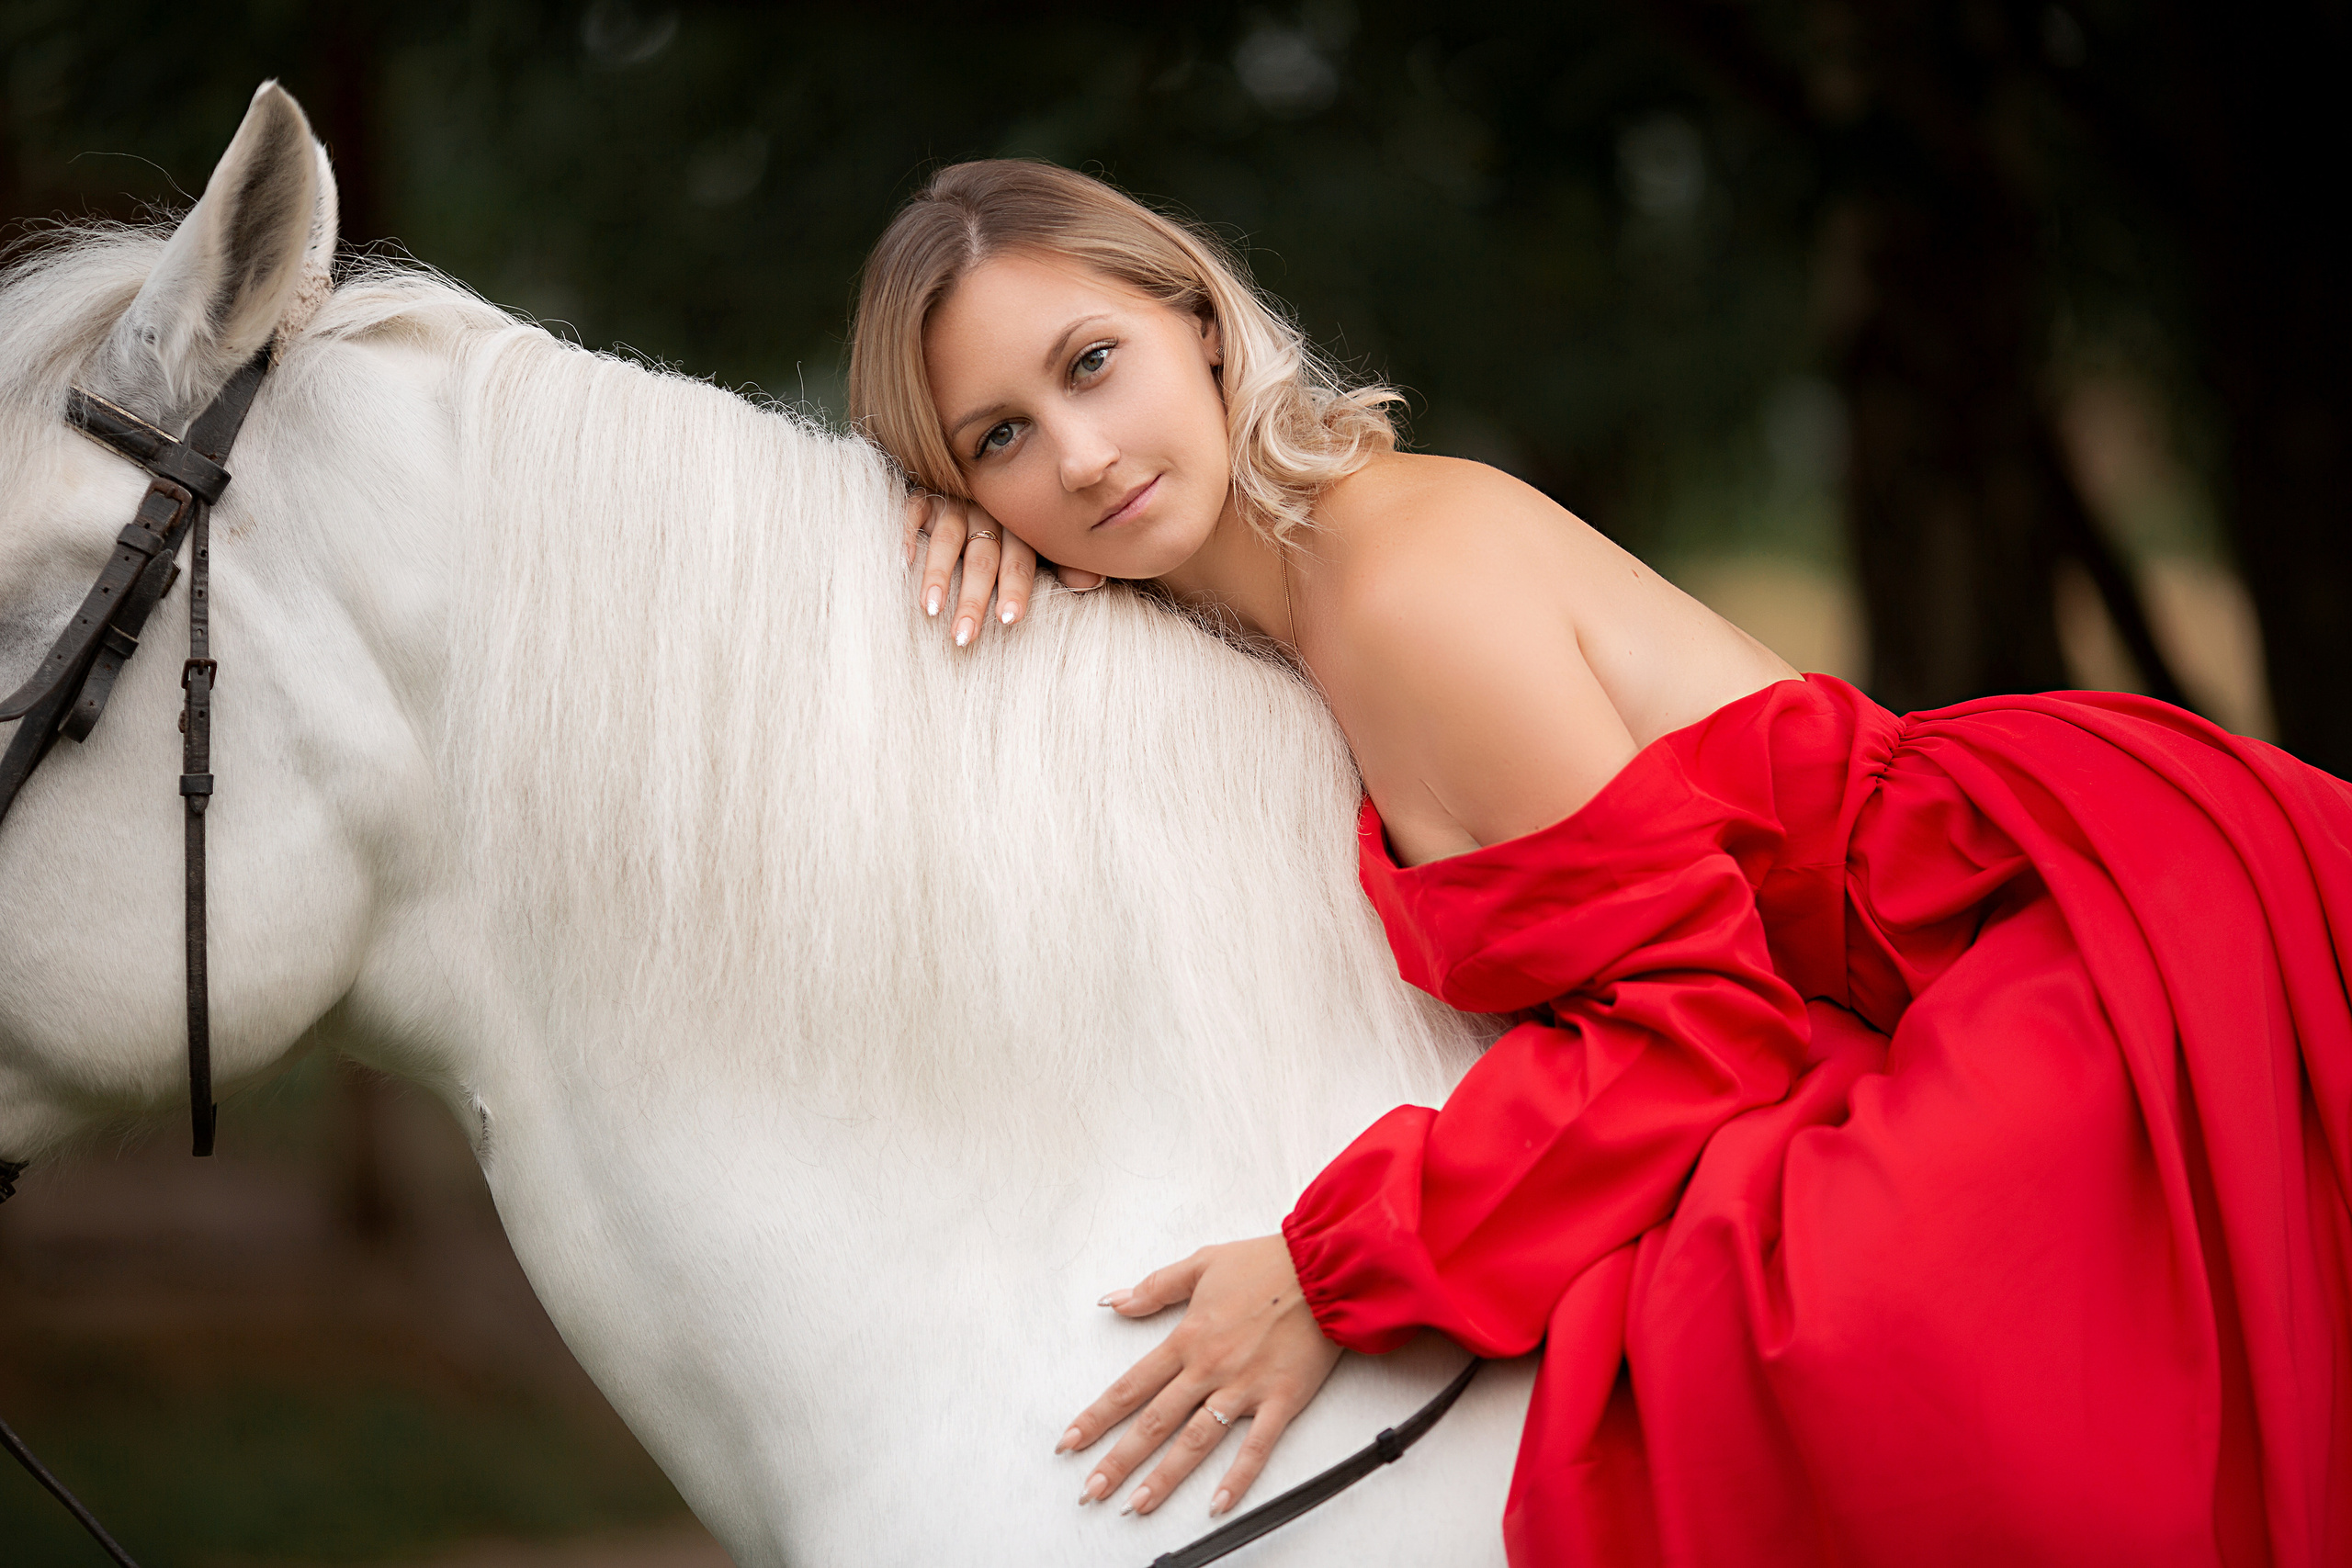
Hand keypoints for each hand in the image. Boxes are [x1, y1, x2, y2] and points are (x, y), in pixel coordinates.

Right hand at [904, 493, 1104, 646]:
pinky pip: (916, 510)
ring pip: (949, 538)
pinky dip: (909, 533)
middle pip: (983, 559)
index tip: (1009, 620)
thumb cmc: (1006, 535)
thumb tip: (1092, 583)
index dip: (1015, 589)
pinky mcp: (926, 497)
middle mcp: (988, 515)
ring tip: (931, 609)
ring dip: (938, 574)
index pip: (1020, 561)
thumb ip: (1061, 566)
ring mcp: (956, 505)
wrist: (971, 484)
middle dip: (974, 599)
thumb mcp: (1037, 549)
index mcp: (1018, 530)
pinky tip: (904, 562)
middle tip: (964, 636)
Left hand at [1062, 1235, 1341, 1519]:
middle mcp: (1209, 1369)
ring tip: (1138, 1505)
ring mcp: (1244, 1388)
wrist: (1325, 1267)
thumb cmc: (1267, 1264)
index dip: (1096, 1417)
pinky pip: (1256, 1447)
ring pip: (1195, 1442)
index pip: (1130, 1387)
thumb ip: (1155, 1287)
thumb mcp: (1202, 1264)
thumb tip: (1114, 1300)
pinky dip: (1237, 1478)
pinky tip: (1217, 1504)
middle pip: (1154, 1423)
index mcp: (1187, 1338)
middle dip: (1118, 1460)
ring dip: (1164, 1477)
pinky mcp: (1281, 1400)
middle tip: (1091, 1490)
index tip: (1070, 1441)